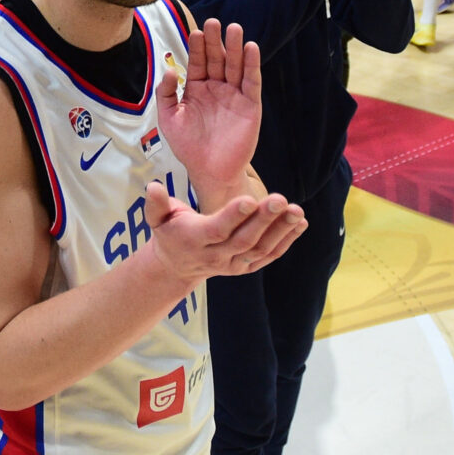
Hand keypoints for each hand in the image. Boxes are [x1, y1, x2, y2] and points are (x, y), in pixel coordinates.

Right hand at [146, 184, 307, 285]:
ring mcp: (232, 264)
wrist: (176, 267)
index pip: (216, 229)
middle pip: (243, 240)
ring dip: (280, 231)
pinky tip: (300, 224)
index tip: (250, 199)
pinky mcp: (245, 268)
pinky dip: (286, 242)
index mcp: (194, 239)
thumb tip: (153, 187)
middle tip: (281, 200)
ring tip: (297, 211)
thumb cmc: (169, 232)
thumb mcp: (156, 218)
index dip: (233, 216)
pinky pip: (268, 256)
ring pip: (259, 250)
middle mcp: (215, 255)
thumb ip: (156, 203)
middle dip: (263, 220)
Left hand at [155, 18, 262, 196]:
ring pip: (235, 66)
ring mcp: (234, 94)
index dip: (197, 47)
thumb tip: (169, 70)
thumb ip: (166, 94)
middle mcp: (216, 88)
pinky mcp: (250, 104)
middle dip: (215, 41)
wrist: (209, 170)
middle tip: (214, 23)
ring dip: (236, 47)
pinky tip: (250, 48)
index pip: (198, 62)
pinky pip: (251, 81)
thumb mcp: (169, 119)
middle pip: (217, 59)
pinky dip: (252, 65)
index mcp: (196, 88)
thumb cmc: (187, 146)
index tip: (196, 31)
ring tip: (234, 28)